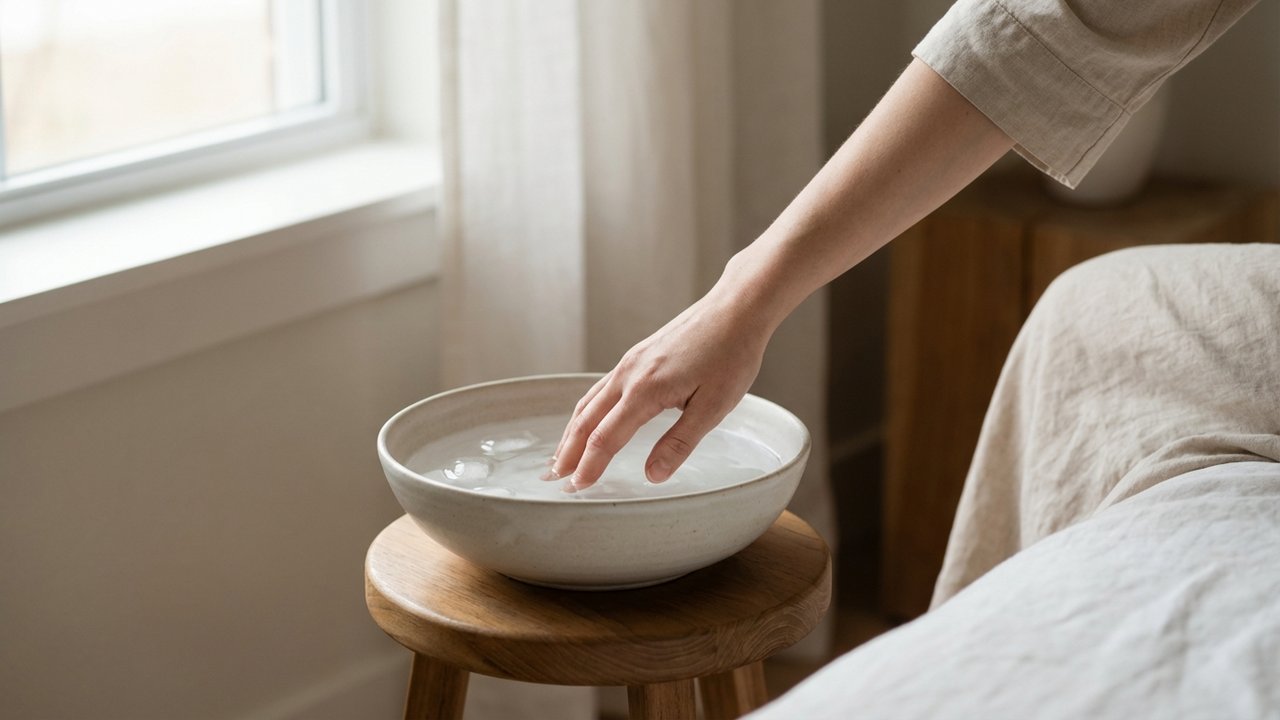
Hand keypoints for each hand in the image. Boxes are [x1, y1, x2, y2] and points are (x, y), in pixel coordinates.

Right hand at [550, 286, 771, 489]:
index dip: (590, 466)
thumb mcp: (714, 407)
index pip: (606, 437)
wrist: (736, 309)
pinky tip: (588, 419)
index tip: (577, 488)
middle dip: (569, 451)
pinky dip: (587, 410)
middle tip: (554, 479)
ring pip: (590, 402)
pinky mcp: (637, 355)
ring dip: (572, 431)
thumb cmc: (731, 355)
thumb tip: (653, 475)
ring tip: (562, 455)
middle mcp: (629, 374)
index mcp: (646, 390)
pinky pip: (601, 388)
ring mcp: (630, 362)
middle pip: (587, 420)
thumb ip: (679, 442)